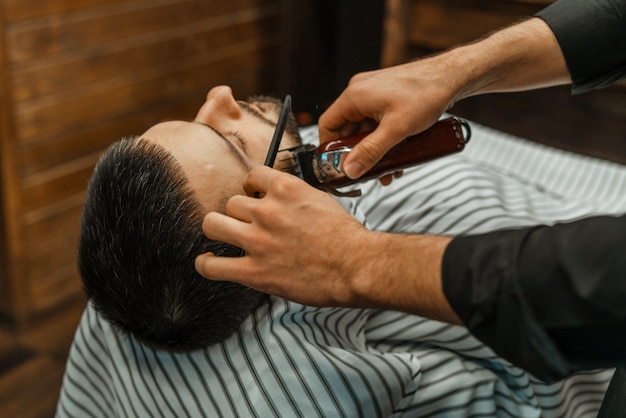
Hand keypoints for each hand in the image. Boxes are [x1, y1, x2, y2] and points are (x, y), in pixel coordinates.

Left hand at [194, 166, 379, 306]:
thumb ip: (294, 197)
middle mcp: (267, 211)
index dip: (250, 187)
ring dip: (218, 230)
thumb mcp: (321, 200)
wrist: (356, 266)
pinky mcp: (254, 271)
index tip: (254, 197)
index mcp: (285, 189)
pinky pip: (212, 266)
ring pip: (212, 224)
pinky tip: (209, 262)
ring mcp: (257, 241)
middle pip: (231, 203)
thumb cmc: (346, 238)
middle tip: (246, 224)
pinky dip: (205, 264)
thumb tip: (281, 198)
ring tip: (224, 237)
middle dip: (238, 213)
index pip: (251, 176)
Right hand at [318, 56, 460, 179]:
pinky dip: (382, 139)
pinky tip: (396, 152)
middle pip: (346, 130)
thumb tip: (351, 169)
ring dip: (372, 149)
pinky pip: (376, 123)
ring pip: (364, 129)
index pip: (327, 124)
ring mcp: (373, 94)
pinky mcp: (386, 97)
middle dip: (357, 153)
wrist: (451, 77)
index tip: (337, 165)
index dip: (329, 148)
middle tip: (366, 171)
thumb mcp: (396, 129)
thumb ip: (371, 151)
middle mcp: (360, 92)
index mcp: (355, 96)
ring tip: (387, 167)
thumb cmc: (426, 93)